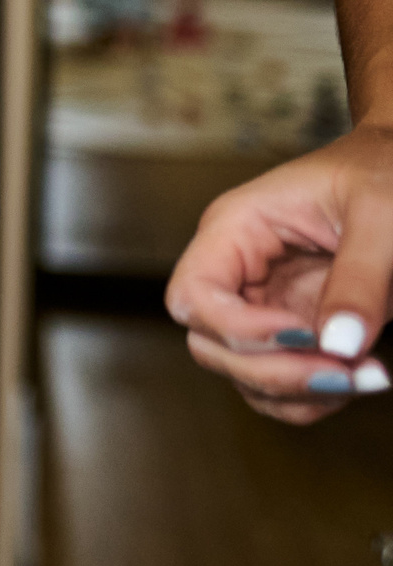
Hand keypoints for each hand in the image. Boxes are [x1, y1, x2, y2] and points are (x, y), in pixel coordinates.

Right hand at [166, 126, 392, 423]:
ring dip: (299, 391)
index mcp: (235, 228)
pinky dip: (314, 396)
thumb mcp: (379, 213)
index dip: (236, 328)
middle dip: (274, 370)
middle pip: (212, 345)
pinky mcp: (294, 330)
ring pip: (243, 374)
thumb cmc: (384, 169)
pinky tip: (359, 376)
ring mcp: (263, 305)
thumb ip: (360, 278)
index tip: (305, 334)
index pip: (192, 294)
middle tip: (345, 372)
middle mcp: (238, 272)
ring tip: (368, 377)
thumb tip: (338, 345)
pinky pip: (281, 383)